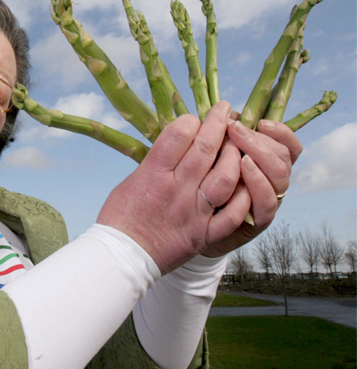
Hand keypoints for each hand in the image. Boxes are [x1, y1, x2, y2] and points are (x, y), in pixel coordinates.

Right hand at [97, 101, 249, 274]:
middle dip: (218, 123)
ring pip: (225, 175)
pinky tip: (247, 182)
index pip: (179, 134)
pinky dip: (243, 196)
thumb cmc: (120, 218)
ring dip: (235, 154)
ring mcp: (194, 211)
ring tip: (238, 142)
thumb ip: (155, 163)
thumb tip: (176, 142)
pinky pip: (233, 213)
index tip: (196, 116)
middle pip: (205, 148)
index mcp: (153, 174)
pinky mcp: (204, 233)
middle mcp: (177, 189)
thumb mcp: (130, 181)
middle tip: (225, 109)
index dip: (191, 119)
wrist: (122, 258)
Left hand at [200, 118, 302, 256]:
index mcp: (265, 165)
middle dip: (260, 140)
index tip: (261, 122)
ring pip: (280, 177)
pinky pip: (267, 203)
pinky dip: (258, 183)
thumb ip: (221, 140)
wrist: (187, 230)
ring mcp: (266, 202)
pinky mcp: (257, 222)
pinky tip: (243, 168)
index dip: (281, 132)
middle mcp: (271, 182)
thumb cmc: (197, 189)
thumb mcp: (208, 160)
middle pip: (283, 157)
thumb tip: (222, 114)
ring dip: (261, 157)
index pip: (288, 145)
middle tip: (235, 128)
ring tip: (240, 147)